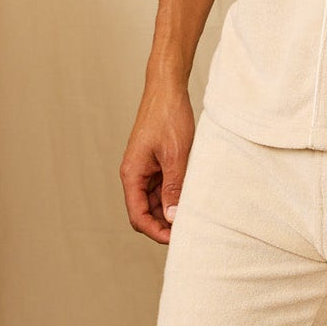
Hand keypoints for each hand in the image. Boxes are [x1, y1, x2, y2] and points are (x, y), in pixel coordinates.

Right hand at [120, 83, 195, 243]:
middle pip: (146, 211)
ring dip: (171, 206)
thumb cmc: (168, 116)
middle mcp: (135, 173)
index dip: (156, 231)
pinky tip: (191, 192)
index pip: (138, 216)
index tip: (177, 238)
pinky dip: (175, 191)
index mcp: (132, 174)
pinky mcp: (156, 160)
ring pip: (156, 199)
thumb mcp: (176, 155)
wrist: (168, 87)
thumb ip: (173, 188)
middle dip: (164, 222)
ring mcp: (145, 167)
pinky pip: (163, 184)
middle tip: (189, 227)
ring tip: (193, 210)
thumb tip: (172, 218)